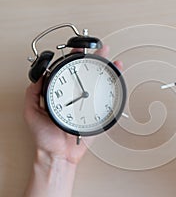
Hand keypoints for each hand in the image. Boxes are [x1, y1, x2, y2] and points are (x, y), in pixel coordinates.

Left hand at [24, 45, 122, 164]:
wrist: (59, 153)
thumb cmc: (45, 137)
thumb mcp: (31, 112)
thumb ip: (32, 94)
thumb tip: (39, 76)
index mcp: (61, 94)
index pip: (69, 71)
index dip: (75, 57)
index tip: (79, 48)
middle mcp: (75, 96)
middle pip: (88, 74)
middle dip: (97, 60)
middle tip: (102, 50)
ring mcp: (87, 104)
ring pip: (99, 84)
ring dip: (108, 72)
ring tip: (113, 63)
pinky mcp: (96, 113)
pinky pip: (107, 100)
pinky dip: (114, 89)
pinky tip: (117, 81)